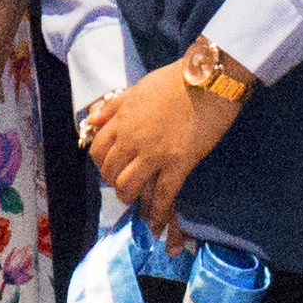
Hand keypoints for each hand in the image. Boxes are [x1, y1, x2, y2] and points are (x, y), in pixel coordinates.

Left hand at [77, 58, 241, 241]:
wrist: (209, 79)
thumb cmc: (176, 80)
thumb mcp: (139, 88)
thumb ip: (114, 106)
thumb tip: (92, 120)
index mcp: (122, 120)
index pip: (97, 151)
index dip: (102, 164)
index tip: (112, 168)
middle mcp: (132, 139)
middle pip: (109, 172)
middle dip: (115, 182)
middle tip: (126, 186)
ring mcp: (154, 153)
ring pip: (128, 187)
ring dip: (130, 197)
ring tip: (137, 201)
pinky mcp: (178, 163)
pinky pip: (162, 195)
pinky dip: (157, 213)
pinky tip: (156, 223)